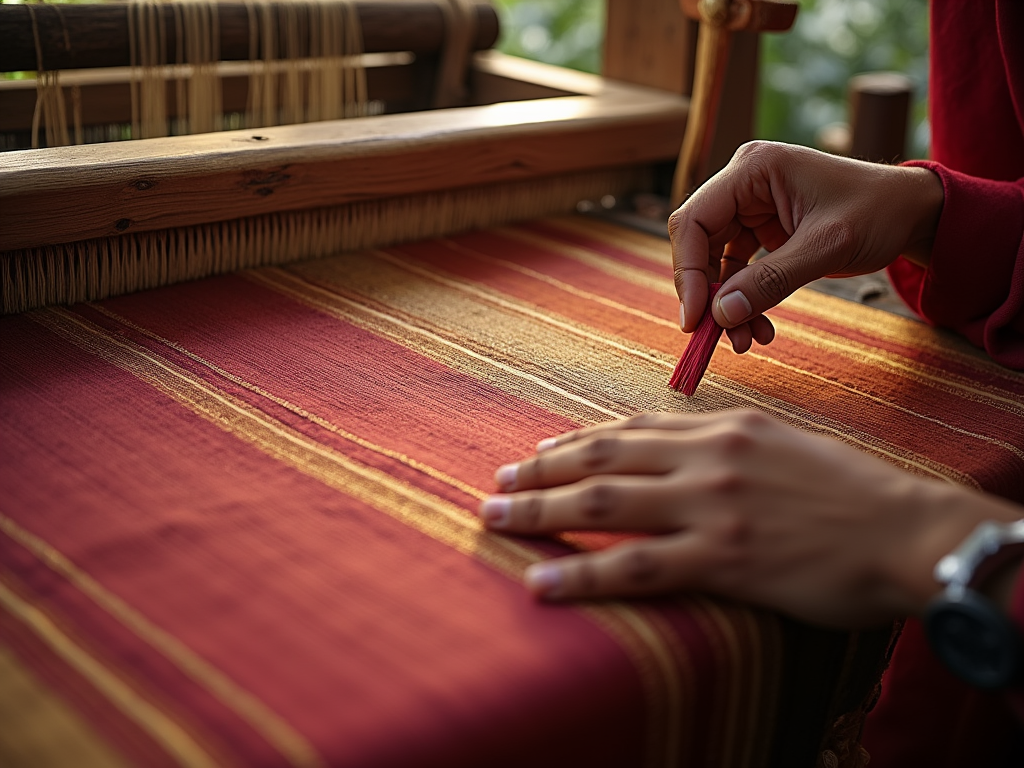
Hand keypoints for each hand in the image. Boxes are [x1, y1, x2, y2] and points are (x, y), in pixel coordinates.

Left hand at [479, 411, 1021, 627]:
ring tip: (495, 518)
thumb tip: (680, 453)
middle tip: (498, 483)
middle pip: (602, 458)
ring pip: (604, 502)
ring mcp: (710, 507)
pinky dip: (583, 571)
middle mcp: (707, 458)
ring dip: (541, 510)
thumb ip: (725, 447)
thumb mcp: (783, 446)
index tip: (541, 450)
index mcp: (722, 428)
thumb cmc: (850, 493)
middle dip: (541, 470)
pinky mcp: (722, 558)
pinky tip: (544, 580)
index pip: (631, 427)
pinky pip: (635, 565)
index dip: (577, 439)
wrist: (906, 530)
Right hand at [669, 142, 943, 352]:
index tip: (696, 317)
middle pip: (698, 243)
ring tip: (746, 340)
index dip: (688, 272)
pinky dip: (744, 300)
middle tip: (717, 336)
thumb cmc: (878, 211)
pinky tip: (759, 327)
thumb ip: (771, 280)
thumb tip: (721, 315)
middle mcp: (744, 183)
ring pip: (714, 262)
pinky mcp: (760, 229)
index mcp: (753, 169)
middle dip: (707, 294)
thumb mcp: (826, 246)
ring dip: (726, 304)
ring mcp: (750, 206)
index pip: (694, 220)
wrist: (912, 212)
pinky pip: (737, 269)